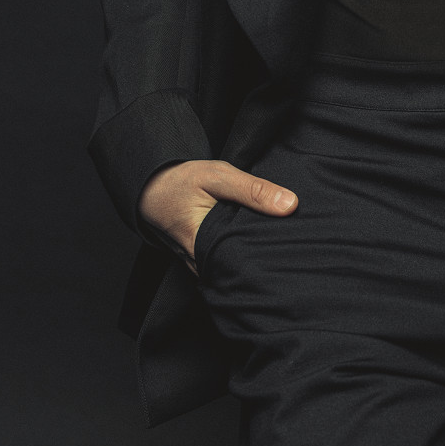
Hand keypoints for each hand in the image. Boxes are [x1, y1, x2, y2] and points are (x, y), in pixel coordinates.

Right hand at [137, 159, 298, 273]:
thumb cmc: (181, 181)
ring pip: (233, 267)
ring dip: (251, 256)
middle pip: (241, 268)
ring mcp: (199, 264)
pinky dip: (239, 253)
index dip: (270, 256)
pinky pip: (224, 262)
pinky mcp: (200, 259)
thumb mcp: (218, 177)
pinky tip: (256, 243)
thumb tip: (290, 205)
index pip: (246, 263)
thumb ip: (253, 190)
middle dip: (264, 259)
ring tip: (279, 247)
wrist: (151, 187)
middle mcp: (200, 262)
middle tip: (292, 248)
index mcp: (204, 246)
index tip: (293, 248)